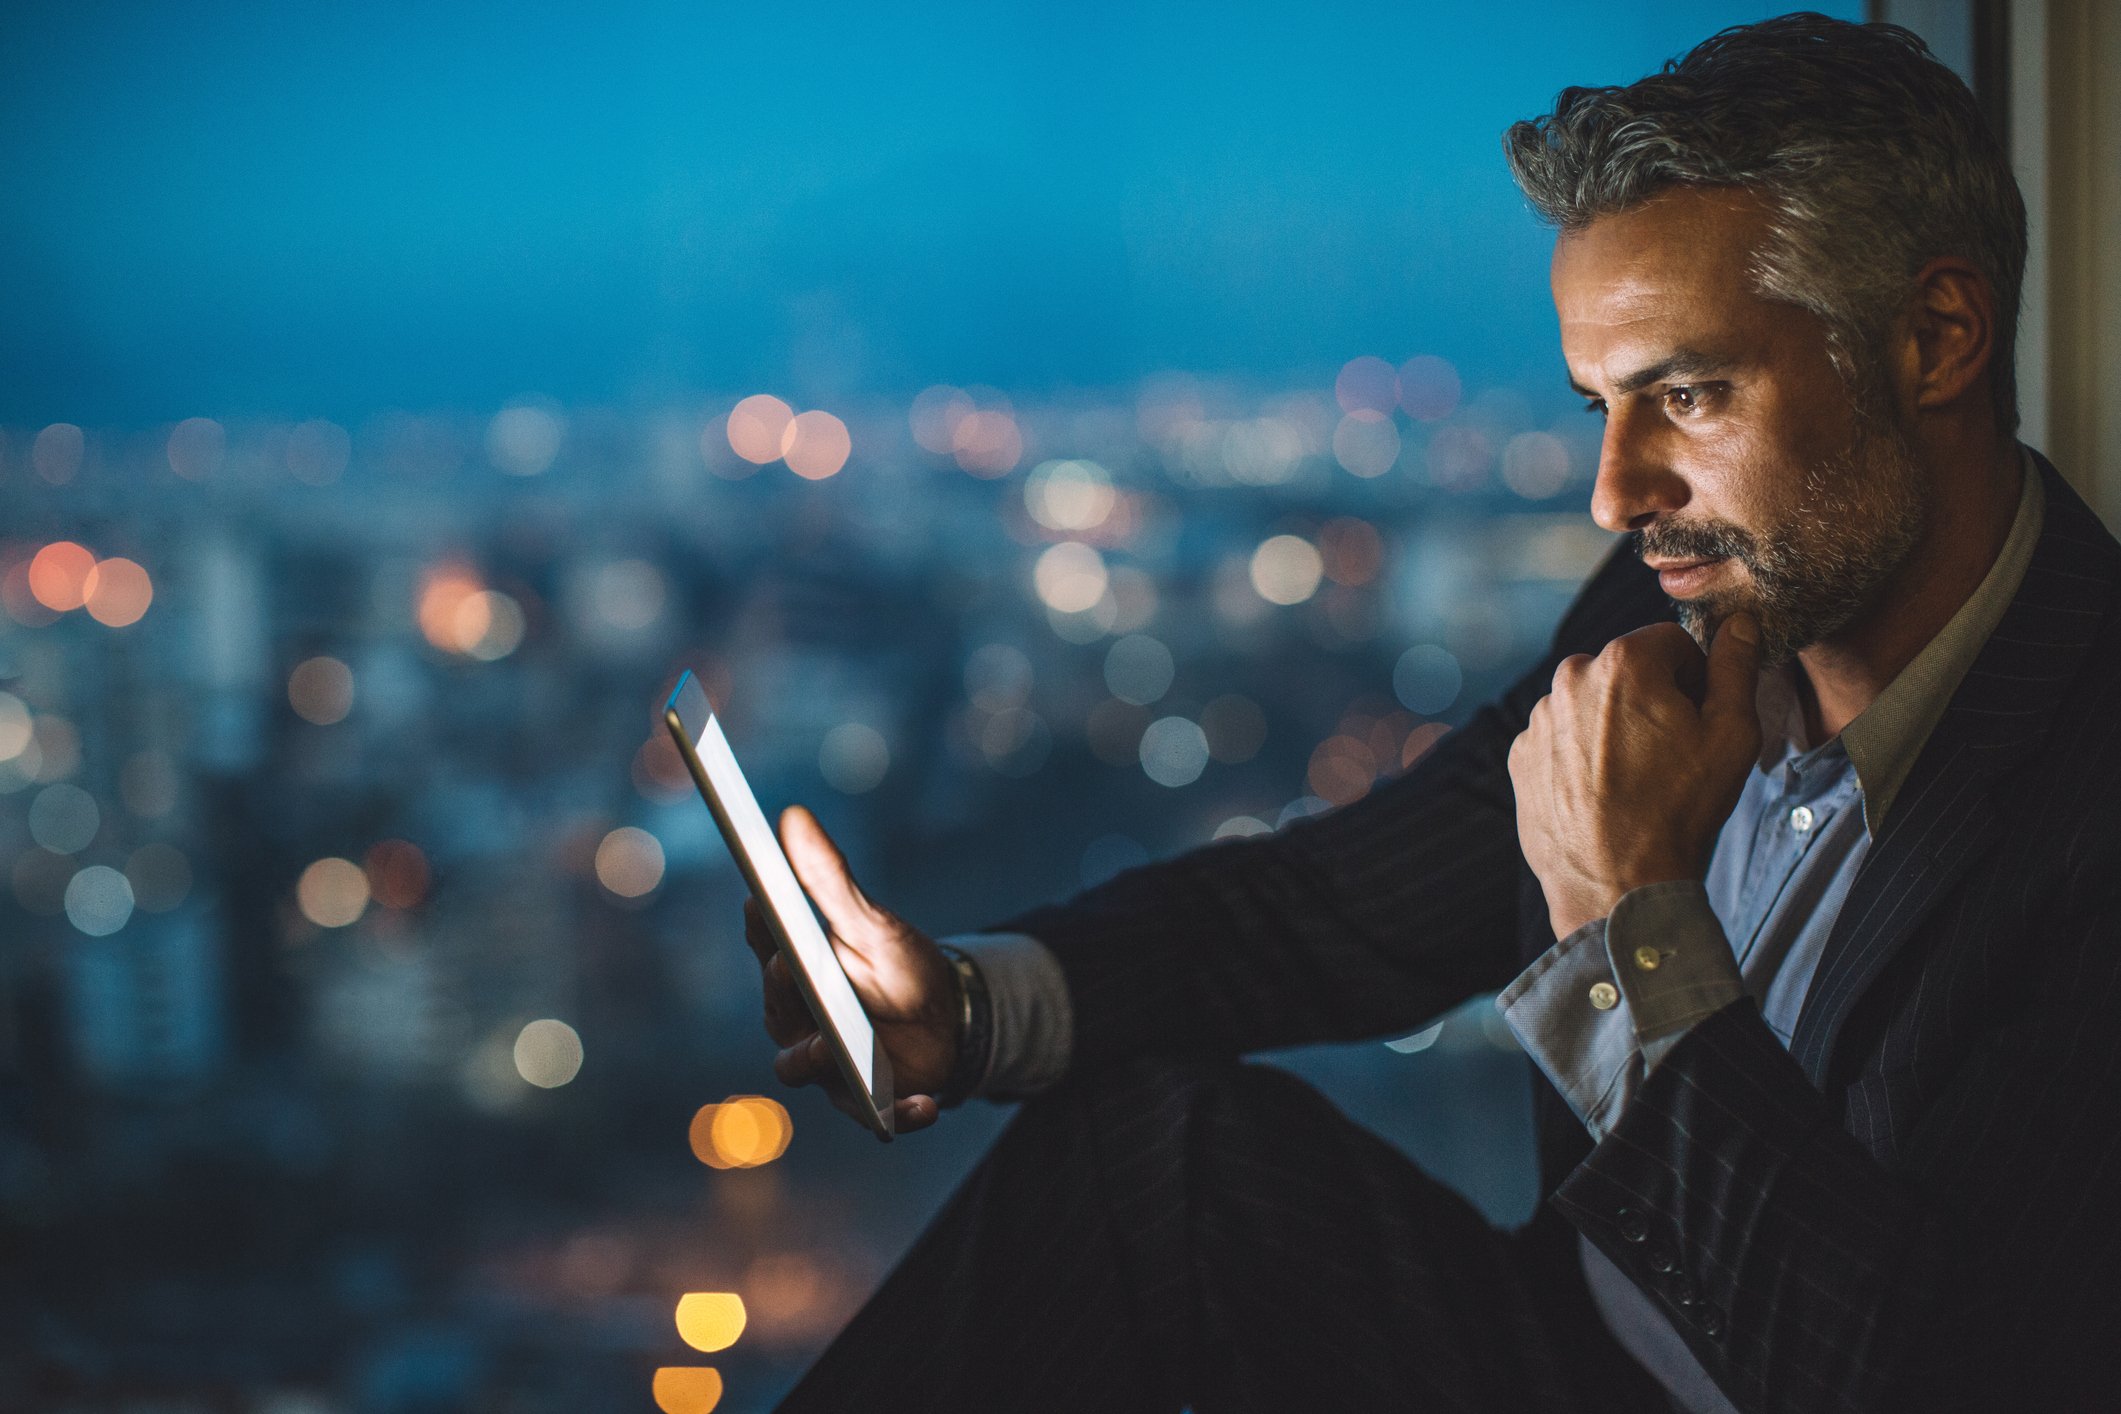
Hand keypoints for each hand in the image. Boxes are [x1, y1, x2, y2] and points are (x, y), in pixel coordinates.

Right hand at [742, 805, 956, 1134]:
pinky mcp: (865, 1101)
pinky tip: (925, 1106)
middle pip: (776, 1009)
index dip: (760, 925)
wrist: (949, 1022)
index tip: (760, 899)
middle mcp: (798, 1021)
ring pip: (800, 1068)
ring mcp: (827, 1065)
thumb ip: (830, 878)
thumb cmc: (899, 966)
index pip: (766, 944)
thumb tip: (792, 816)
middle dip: (780, 990)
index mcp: (796, 970)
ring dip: (813, 1060)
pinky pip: (875, 1116)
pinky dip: (899, 1115)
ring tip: (830, 1049)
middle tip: (786, 965)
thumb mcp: (871, 921)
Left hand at [1508, 614, 1761, 939]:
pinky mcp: (1521, 756)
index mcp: (1622, 661)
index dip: (1695, 678)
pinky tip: (1602, 794)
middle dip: (1651, 699)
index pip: (1671, 642)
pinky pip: (1560, 740)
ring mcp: (1538, 720)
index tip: (1698, 719)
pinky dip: (1581, 757)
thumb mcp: (1731, 734)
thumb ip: (1735, 667)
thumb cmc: (1680, 810)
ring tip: (1635, 780)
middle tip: (1670, 754)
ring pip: (1591, 705)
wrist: (1616, 886)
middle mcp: (1569, 679)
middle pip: (1627, 671)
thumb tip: (1740, 623)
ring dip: (1614, 727)